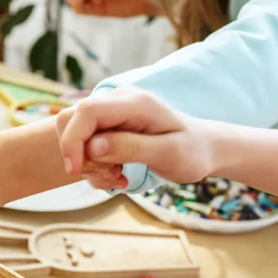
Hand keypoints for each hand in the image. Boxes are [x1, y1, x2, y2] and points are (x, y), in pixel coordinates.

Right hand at [55, 88, 217, 187]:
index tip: (75, 170)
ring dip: (88, 164)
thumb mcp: (168, 154)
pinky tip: (116, 173)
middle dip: (79, 155)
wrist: (205, 149)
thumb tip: (93, 147)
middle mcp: (119, 101)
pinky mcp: (109, 125)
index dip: (72, 141)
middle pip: (72, 121)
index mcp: (135, 103)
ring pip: (74, 134)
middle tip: (108, 175)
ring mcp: (113, 112)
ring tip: (116, 176)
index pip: (86, 112)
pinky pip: (84, 144)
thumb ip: (130, 148)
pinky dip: (94, 165)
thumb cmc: (193, 152)